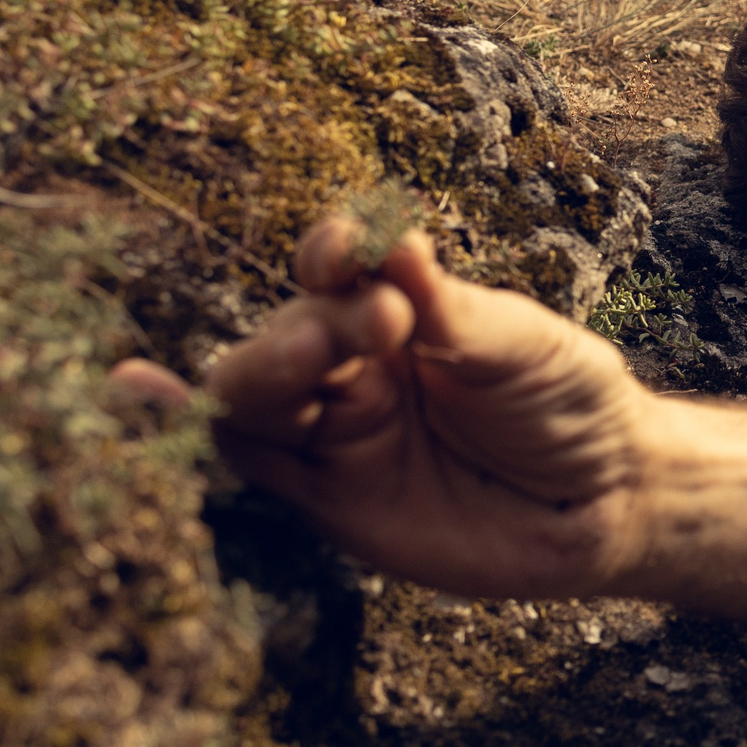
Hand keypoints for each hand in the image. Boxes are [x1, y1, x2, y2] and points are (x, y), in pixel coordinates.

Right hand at [111, 217, 657, 599]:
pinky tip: (136, 393)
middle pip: (291, 336)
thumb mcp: (527, 350)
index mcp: (404, 312)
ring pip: (258, 396)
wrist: (610, 502)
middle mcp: (359, 366)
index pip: (341, 274)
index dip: (332, 256)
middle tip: (382, 326)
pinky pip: (249, 461)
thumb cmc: (573, 405)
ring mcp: (340, 432)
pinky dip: (187, 426)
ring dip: (268, 372)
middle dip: (318, 327)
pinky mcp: (330, 497)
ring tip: (314, 358)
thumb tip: (394, 244)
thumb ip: (456, 312)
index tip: (349, 250)